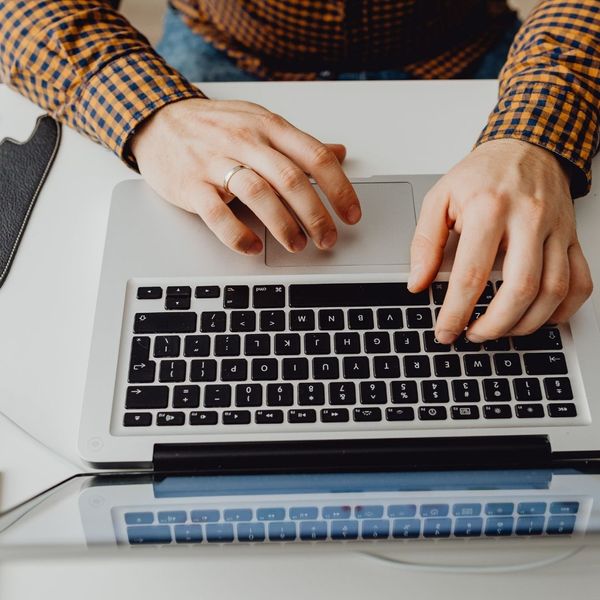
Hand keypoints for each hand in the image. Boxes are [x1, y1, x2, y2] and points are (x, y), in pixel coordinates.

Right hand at [130, 98, 360, 254]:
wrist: (158, 121)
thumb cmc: (215, 127)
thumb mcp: (261, 123)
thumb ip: (298, 143)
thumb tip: (339, 153)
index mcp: (268, 127)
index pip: (315, 157)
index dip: (339, 189)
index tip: (351, 215)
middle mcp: (246, 141)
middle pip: (291, 179)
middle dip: (316, 215)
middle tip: (328, 239)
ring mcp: (216, 162)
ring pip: (258, 193)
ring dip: (284, 225)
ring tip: (297, 245)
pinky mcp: (191, 186)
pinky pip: (217, 214)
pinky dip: (238, 235)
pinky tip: (253, 247)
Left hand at [408, 138, 592, 342]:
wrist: (527, 145)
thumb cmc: (482, 174)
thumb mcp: (440, 198)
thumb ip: (425, 242)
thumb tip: (416, 282)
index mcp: (489, 209)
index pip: (471, 275)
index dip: (456, 312)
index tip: (445, 331)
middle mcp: (528, 220)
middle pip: (520, 290)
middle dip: (494, 325)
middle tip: (473, 335)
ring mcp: (556, 230)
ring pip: (553, 291)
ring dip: (526, 323)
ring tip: (500, 330)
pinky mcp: (572, 237)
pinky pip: (580, 281)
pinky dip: (563, 309)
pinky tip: (540, 317)